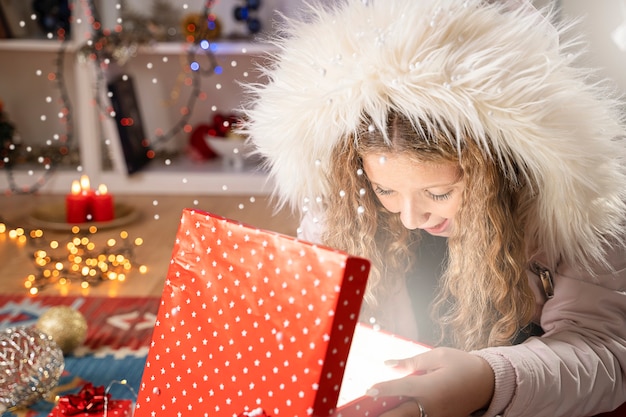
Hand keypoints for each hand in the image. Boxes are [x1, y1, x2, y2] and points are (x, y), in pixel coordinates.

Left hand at [367, 347, 494, 416]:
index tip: (368, 390)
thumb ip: (412, 362)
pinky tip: (397, 414)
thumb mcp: (438, 356)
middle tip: (366, 414)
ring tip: (378, 415)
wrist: (489, 383)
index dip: (382, 389)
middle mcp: (432, 406)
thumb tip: (389, 364)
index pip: (400, 388)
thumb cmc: (462, 365)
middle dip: (384, 415)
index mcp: (430, 387)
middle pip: (401, 414)